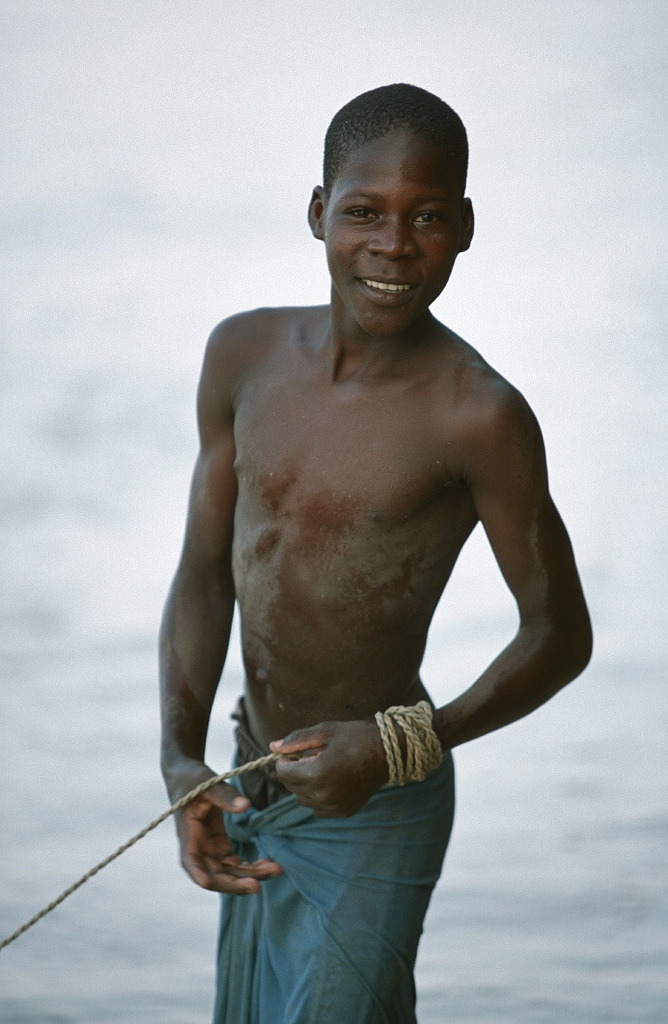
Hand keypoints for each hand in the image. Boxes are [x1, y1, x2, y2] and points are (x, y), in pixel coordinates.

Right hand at [175, 774, 282, 893]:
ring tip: (275, 869)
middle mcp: (197, 848)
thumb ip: (224, 795)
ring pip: (228, 872)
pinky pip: (235, 863)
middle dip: (234, 883)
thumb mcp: (206, 783)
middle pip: (213, 874)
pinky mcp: (220, 847)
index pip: (190, 860)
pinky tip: (269, 865)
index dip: (197, 873)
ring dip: (249, 875)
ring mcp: (209, 850)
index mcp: (187, 833)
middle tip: (257, 886)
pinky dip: (251, 867)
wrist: (187, 777)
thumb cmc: (192, 779)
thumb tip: (246, 806)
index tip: (207, 884)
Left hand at [270, 719, 387, 817]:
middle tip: (311, 756)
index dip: (284, 761)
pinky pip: (318, 808)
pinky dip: (318, 796)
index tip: (293, 753)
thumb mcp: (324, 732)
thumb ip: (296, 740)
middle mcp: (323, 795)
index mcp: (316, 773)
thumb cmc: (356, 737)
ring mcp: (334, 806)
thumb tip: (273, 747)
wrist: (388, 753)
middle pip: (291, 787)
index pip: (283, 773)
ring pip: (303, 799)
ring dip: (305, 785)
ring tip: (322, 767)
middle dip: (295, 771)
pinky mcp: (343, 812)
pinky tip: (331, 780)